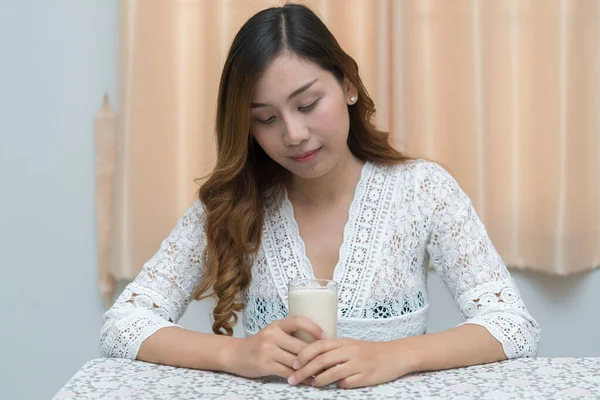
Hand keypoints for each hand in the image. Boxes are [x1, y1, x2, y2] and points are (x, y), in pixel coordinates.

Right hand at [223, 316, 325, 380]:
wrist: (235, 354)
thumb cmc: (259, 344)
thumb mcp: (273, 333)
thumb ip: (289, 335)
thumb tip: (315, 342)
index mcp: (277, 325)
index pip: (298, 321)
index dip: (313, 327)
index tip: (325, 336)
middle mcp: (272, 335)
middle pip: (300, 346)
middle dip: (315, 356)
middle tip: (328, 361)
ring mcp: (268, 350)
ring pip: (296, 361)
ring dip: (310, 369)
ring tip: (322, 373)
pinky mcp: (265, 364)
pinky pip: (288, 373)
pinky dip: (300, 378)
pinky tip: (307, 381)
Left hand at [288, 338, 415, 388]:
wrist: (396, 354)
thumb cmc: (369, 351)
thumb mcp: (350, 345)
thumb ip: (332, 351)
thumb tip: (310, 361)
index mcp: (344, 341)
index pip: (318, 346)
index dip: (303, 355)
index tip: (293, 364)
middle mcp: (350, 351)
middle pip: (321, 361)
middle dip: (304, 371)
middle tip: (293, 379)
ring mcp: (358, 364)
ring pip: (332, 373)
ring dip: (318, 381)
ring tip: (312, 384)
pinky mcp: (366, 376)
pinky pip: (347, 383)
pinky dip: (338, 385)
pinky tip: (335, 386)